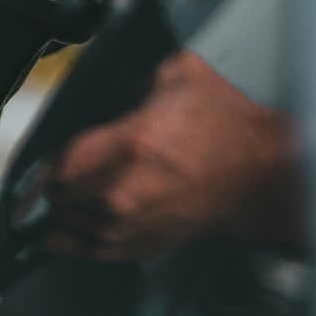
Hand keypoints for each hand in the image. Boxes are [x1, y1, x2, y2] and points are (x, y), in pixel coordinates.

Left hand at [46, 51, 295, 261]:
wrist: (261, 180)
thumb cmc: (227, 130)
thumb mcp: (182, 74)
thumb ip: (139, 67)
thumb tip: (111, 63)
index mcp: (130, 143)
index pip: (60, 159)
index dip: (54, 154)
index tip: (57, 148)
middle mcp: (123, 191)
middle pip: (59, 194)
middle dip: (57, 180)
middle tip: (63, 170)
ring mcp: (131, 225)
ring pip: (68, 226)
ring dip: (64, 211)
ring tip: (64, 199)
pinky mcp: (143, 247)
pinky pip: (90, 252)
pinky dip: (73, 243)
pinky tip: (61, 236)